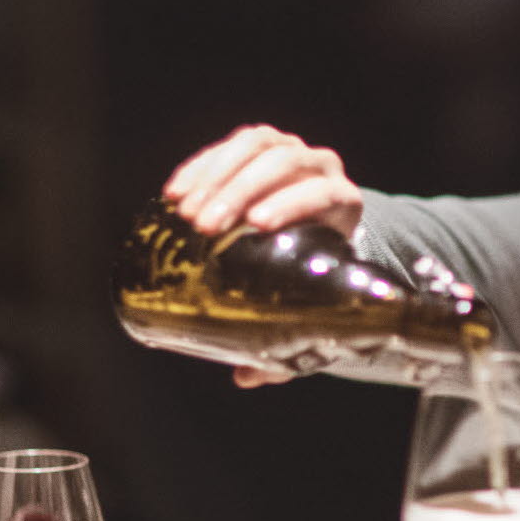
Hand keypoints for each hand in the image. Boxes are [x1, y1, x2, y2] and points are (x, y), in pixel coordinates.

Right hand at [164, 124, 362, 386]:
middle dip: (241, 191)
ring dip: (217, 176)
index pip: (322, 193)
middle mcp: (322, 169)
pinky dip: (203, 165)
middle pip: (283, 167)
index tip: (257, 225)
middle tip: (206, 225)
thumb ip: (289, 338)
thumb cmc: (314, 271)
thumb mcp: (310, 297)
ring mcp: (292, 150)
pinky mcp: (261, 142)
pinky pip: (233, 144)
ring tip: (186, 210)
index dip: (292, 204)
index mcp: (343, 205)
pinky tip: (176, 192)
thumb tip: (247, 377)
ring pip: (256, 148)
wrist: (318, 227)